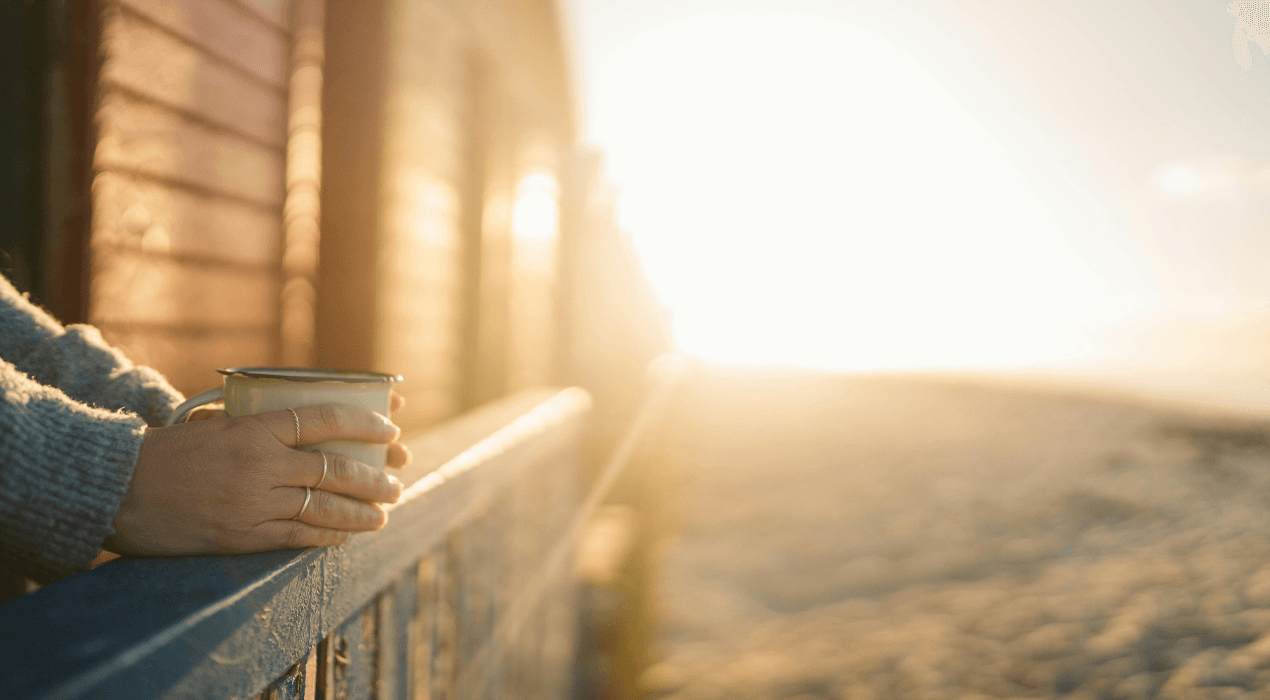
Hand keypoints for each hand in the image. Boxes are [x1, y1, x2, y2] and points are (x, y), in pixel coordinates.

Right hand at [105, 403, 405, 556]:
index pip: (323, 418)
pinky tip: (347, 537)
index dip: (364, 422)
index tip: (391, 428)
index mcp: (255, 427)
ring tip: (383, 514)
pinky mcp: (243, 536)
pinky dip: (327, 537)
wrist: (118, 488)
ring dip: (360, 512)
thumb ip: (259, 424)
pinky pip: (297, 538)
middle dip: (374, 478)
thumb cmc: (168, 451)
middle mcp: (261, 464)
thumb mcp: (216, 423)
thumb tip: (305, 424)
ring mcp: (254, 503)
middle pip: (335, 469)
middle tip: (395, 482)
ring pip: (324, 507)